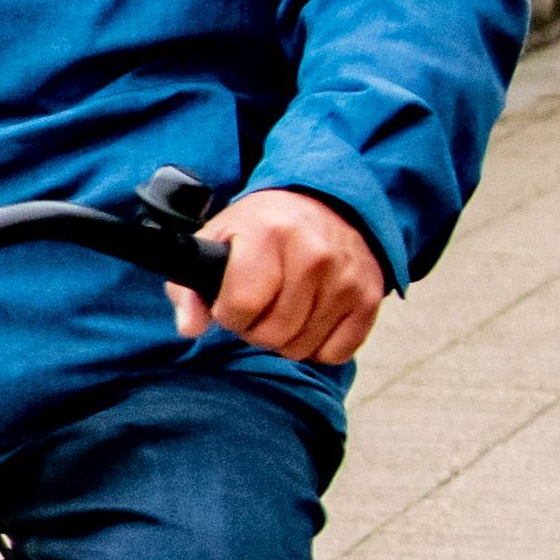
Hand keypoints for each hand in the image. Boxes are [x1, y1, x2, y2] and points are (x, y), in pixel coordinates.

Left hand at [198, 186, 385, 366]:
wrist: (324, 205)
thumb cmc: (263, 228)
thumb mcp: (217, 240)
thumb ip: (191, 287)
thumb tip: (190, 327)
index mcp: (270, 233)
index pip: (242, 304)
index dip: (229, 314)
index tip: (230, 302)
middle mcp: (314, 254)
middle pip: (273, 333)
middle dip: (256, 329)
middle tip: (258, 306)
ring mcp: (346, 278)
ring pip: (301, 347)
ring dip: (286, 338)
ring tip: (284, 307)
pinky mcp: (369, 298)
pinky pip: (334, 353)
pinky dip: (318, 346)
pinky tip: (311, 316)